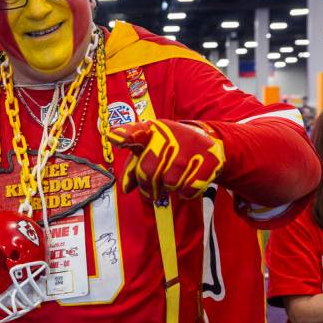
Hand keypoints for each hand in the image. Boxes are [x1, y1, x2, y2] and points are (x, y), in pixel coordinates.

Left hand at [107, 119, 224, 200]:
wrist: (207, 142)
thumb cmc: (168, 148)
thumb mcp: (150, 149)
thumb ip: (134, 166)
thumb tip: (126, 188)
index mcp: (150, 131)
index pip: (135, 132)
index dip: (125, 135)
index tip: (114, 136)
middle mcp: (169, 136)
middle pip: (148, 171)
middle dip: (148, 186)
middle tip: (151, 190)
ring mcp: (189, 147)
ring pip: (169, 183)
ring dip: (169, 187)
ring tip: (173, 177)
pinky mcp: (208, 160)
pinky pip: (187, 189)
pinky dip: (185, 191)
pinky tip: (188, 179)